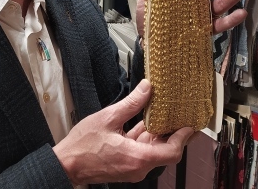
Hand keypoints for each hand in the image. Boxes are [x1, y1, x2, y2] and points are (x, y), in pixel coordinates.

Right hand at [53, 79, 193, 184]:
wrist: (67, 164)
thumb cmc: (82, 146)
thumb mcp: (108, 118)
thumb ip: (131, 104)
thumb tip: (146, 88)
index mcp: (137, 157)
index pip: (172, 151)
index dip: (184, 138)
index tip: (191, 126)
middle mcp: (138, 167)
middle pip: (165, 151)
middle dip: (174, 133)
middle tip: (182, 117)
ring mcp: (132, 168)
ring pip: (153, 150)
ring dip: (158, 135)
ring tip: (165, 117)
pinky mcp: (125, 166)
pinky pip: (141, 152)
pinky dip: (145, 139)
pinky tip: (145, 124)